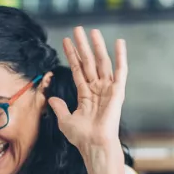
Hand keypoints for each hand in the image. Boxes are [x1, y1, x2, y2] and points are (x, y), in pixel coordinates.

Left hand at [48, 27, 127, 157]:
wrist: (92, 144)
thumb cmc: (81, 136)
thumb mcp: (65, 120)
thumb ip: (59, 107)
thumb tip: (52, 98)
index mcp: (85, 94)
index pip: (77, 69)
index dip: (72, 55)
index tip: (65, 41)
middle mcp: (96, 88)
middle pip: (88, 62)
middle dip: (83, 46)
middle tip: (77, 29)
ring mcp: (107, 88)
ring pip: (102, 62)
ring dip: (97, 46)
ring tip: (92, 31)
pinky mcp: (117, 91)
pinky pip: (121, 71)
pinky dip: (121, 56)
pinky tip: (119, 42)